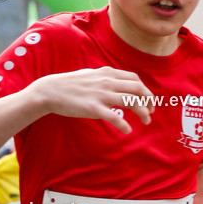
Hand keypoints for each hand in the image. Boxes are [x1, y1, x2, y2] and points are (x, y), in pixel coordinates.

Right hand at [32, 67, 153, 133]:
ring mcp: (102, 95)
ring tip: (146, 122)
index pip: (135, 79)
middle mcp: (108, 82)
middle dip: (149, 101)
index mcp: (108, 73)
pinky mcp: (94, 108)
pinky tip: (127, 130)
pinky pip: (116, 117)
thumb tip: (119, 84)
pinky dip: (125, 125)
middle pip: (138, 90)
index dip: (145, 91)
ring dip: (143, 113)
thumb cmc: (71, 85)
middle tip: (151, 112)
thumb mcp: (92, 75)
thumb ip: (106, 78)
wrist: (51, 90)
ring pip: (131, 102)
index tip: (148, 101)